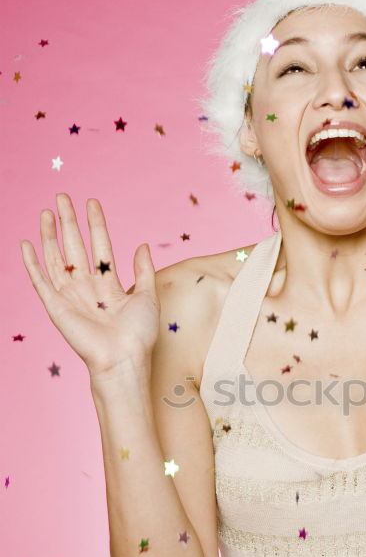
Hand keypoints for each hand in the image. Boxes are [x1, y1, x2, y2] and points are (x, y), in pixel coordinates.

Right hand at [20, 194, 159, 377]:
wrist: (123, 359)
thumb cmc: (139, 334)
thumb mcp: (148, 297)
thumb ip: (144, 270)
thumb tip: (142, 244)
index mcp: (109, 284)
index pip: (99, 246)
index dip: (95, 224)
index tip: (91, 202)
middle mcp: (87, 287)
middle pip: (75, 246)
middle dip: (69, 222)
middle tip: (62, 197)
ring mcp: (70, 296)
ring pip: (57, 258)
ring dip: (51, 235)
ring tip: (48, 211)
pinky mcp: (56, 307)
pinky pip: (40, 280)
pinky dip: (32, 263)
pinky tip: (26, 244)